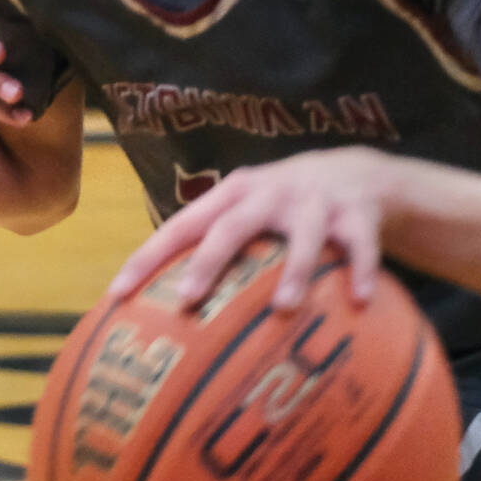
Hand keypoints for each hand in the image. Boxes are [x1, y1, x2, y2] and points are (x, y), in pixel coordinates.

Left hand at [105, 149, 398, 311]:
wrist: (355, 172)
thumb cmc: (281, 207)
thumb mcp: (244, 212)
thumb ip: (213, 247)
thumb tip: (165, 307)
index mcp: (229, 196)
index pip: (179, 227)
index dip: (147, 259)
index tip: (118, 294)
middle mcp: (267, 194)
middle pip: (231, 226)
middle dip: (208, 262)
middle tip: (188, 299)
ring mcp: (313, 202)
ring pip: (302, 235)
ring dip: (293, 270)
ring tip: (283, 308)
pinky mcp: (356, 213)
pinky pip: (361, 243)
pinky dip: (362, 270)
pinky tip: (360, 300)